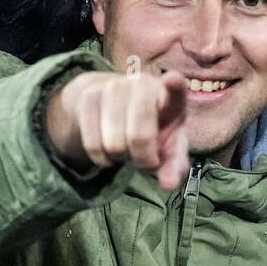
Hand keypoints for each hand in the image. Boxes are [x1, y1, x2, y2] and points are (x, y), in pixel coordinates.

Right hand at [44, 70, 191, 190]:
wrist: (118, 106)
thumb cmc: (154, 128)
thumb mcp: (169, 146)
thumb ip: (174, 166)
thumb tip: (168, 185)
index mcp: (172, 96)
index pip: (177, 87)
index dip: (174, 84)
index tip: (172, 79)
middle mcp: (143, 84)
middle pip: (140, 136)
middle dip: (144, 160)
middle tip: (146, 161)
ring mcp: (114, 86)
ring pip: (114, 144)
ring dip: (121, 158)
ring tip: (127, 149)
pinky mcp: (89, 95)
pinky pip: (92, 144)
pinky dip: (101, 158)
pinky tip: (109, 149)